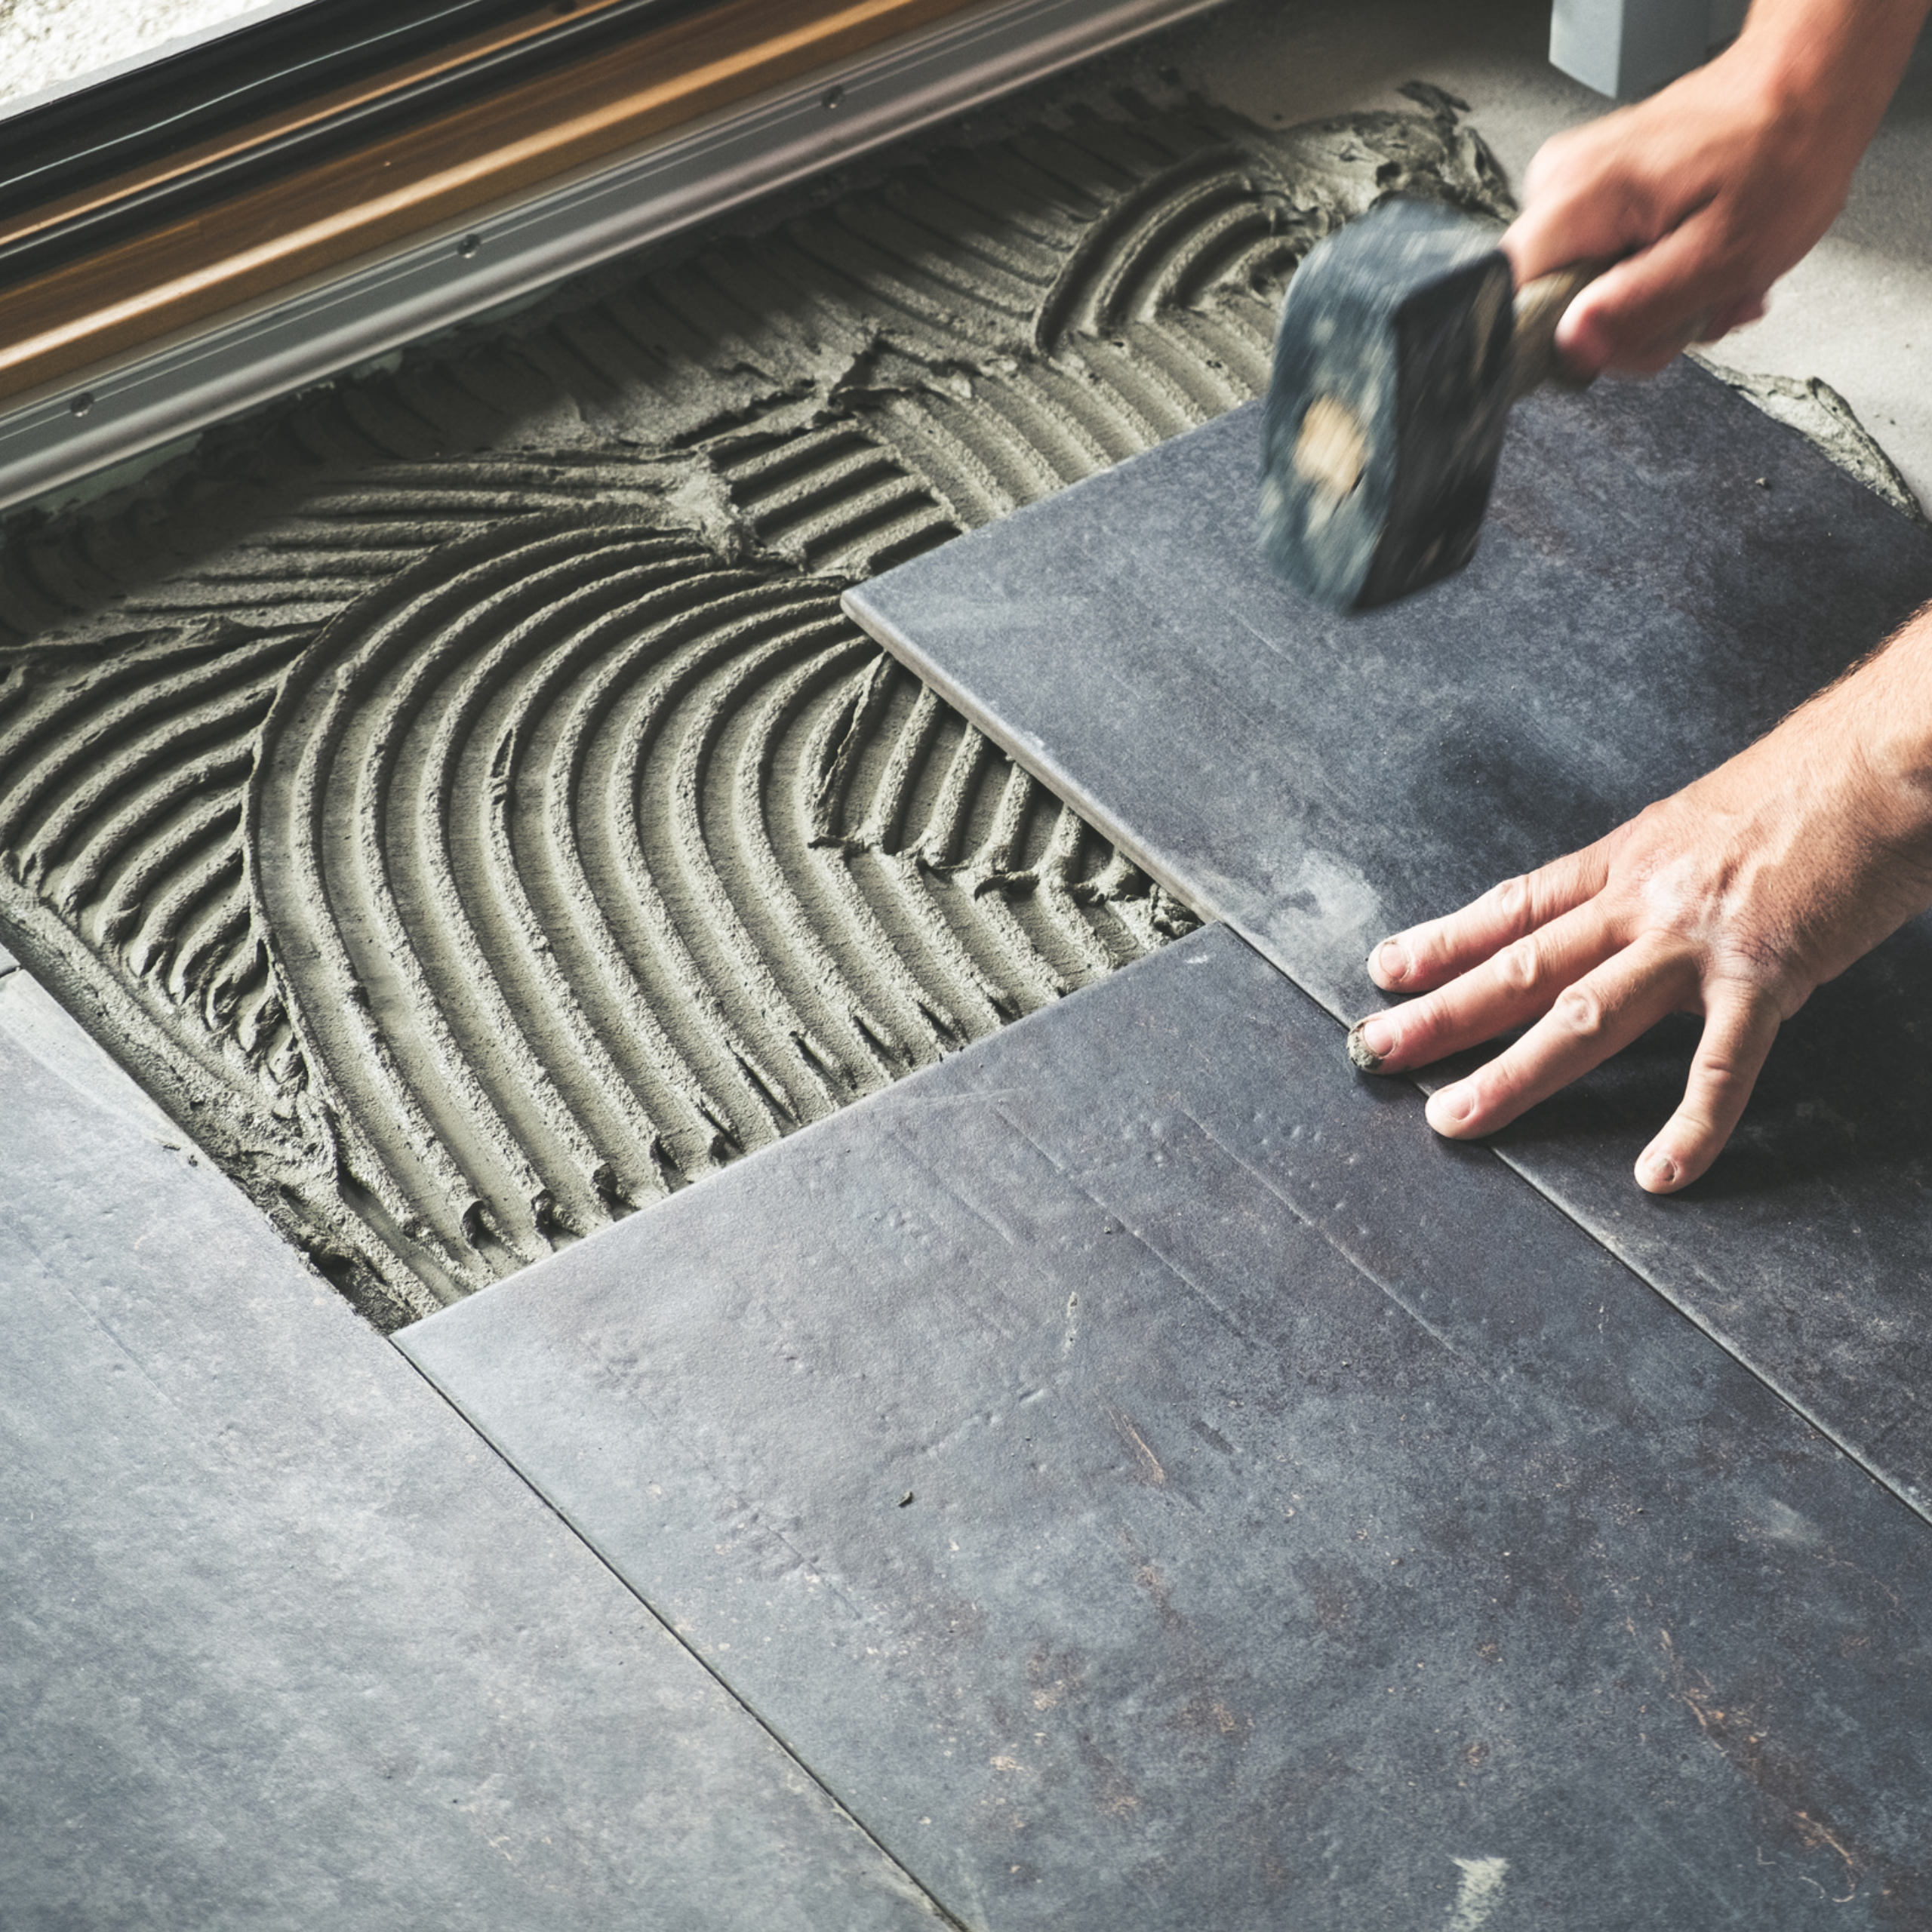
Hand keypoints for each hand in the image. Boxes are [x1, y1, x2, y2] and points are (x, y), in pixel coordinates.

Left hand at [1348, 614, 1931, 1191]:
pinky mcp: (1766, 972)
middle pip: (1519, 964)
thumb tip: (1624, 911)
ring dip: (1513, 1074)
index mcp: (1628, 858)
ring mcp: (1697, 939)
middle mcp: (1643, 897)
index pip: (1514, 906)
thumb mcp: (1705, 820)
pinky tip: (1660, 1174)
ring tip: (1454, 1118)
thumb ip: (1660, 873)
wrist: (1890, 755)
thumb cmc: (1811, 781)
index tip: (1385, 970)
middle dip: (1440, 1013)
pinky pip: (1721, 1065)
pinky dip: (1691, 1125)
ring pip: (1582, 1016)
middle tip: (1374, 1050)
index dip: (1444, 940)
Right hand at [1503, 0, 1929, 375]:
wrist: (1805, 91)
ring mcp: (1571, 188)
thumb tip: (1572, 348)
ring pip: (1580, 295)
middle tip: (1691, 309)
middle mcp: (1558, 187)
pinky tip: (1692, 265)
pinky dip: (1651, 280)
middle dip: (1627, 328)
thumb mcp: (1723, 253)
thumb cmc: (1780, 153)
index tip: (1623, 340)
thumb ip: (1640, 307)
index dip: (1562, 344)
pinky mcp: (1591, 194)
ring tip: (1706, 284)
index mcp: (1578, 199)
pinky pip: (1598, 267)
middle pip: (1550, 308)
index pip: (1511, 304)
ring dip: (1649, 308)